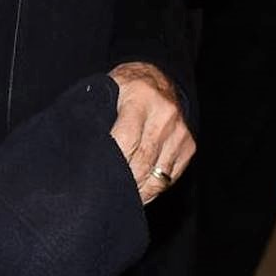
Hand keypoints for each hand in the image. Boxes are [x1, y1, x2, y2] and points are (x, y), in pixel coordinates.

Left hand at [108, 62, 194, 204]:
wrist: (159, 78)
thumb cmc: (125, 88)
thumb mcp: (110, 90)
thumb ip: (99, 115)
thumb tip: (85, 148)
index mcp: (141, 98)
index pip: (126, 140)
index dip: (112, 161)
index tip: (97, 174)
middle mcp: (164, 115)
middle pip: (142, 162)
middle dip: (124, 181)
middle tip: (105, 193)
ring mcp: (179, 132)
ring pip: (157, 177)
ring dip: (137, 191)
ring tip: (120, 196)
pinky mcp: (189, 146)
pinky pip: (169, 179)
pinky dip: (152, 190)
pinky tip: (138, 193)